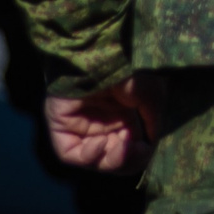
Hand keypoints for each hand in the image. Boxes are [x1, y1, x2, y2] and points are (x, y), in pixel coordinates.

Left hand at [45, 74, 160, 173]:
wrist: (105, 53)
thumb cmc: (131, 71)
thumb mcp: (152, 98)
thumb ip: (152, 125)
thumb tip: (150, 145)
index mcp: (124, 116)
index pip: (129, 148)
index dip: (138, 156)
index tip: (146, 148)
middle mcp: (101, 122)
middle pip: (111, 157)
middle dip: (124, 160)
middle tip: (136, 151)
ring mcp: (80, 126)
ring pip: (93, 158)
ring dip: (109, 160)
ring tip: (122, 148)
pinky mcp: (61, 126)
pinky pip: (70, 153)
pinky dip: (88, 155)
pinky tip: (100, 143)